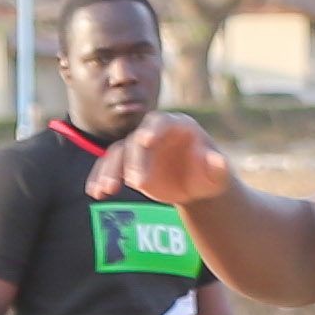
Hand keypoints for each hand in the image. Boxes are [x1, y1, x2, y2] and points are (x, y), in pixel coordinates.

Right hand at [91, 113, 226, 204]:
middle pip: (136, 140)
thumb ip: (219, 168)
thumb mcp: (218, 175)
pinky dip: (100, 178)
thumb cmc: (209, 175)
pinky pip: (109, 167)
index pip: (160, 122)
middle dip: (133, 160)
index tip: (145, 141)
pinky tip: (95, 192)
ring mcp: (138, 146)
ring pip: (118, 152)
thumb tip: (219, 162)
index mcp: (177, 125)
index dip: (152, 130)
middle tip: (135, 182)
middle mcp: (154, 132)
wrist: (195, 185)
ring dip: (109, 171)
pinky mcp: (127, 162)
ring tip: (105, 191)